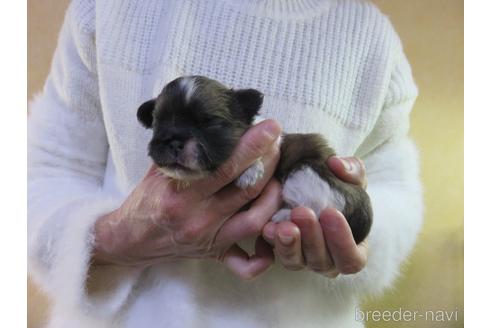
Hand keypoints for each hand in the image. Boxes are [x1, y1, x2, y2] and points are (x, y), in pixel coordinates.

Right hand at [93, 120, 281, 279]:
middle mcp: (199, 219)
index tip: (271, 127)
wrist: (129, 239)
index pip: (225, 167)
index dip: (253, 146)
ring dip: (273, 197)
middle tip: (277, 143)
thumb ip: (183, 150)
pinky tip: (273, 232)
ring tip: (278, 176)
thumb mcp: (158, 169)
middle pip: (247, 189)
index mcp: (181, 195)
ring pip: (255, 221)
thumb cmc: (146, 200)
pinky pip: (244, 264)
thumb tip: (210, 124)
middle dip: (269, 162)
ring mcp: (210, 240)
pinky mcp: (215, 254)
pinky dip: (263, 255)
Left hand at [262, 156, 367, 276]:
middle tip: (301, 212)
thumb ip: (351, 171)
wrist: (311, 190)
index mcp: (352, 250)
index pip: (352, 259)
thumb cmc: (340, 189)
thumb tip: (336, 164)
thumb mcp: (351, 177)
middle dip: (311, 237)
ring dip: (288, 244)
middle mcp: (328, 261)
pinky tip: (267, 227)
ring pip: (296, 262)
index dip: (342, 240)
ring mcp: (304, 260)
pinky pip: (274, 254)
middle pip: (321, 261)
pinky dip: (271, 242)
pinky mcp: (282, 253)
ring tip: (282, 225)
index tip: (331, 212)